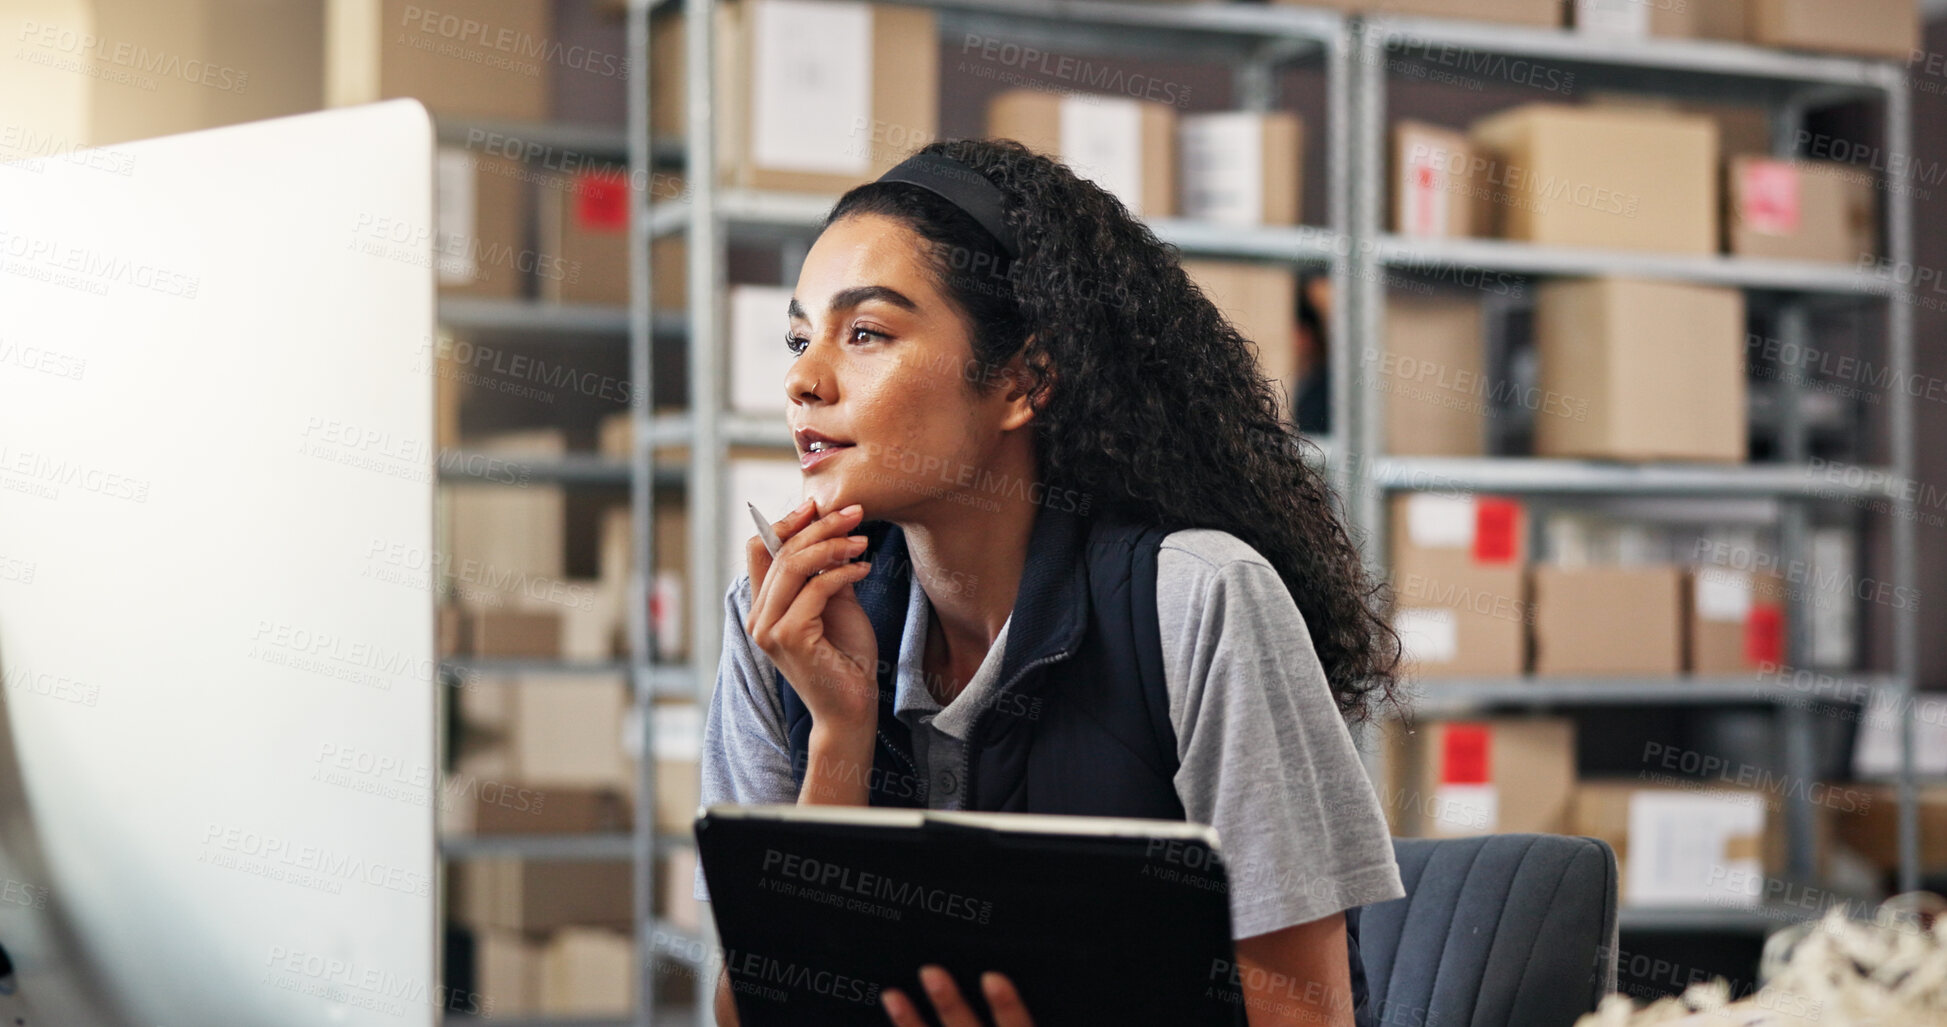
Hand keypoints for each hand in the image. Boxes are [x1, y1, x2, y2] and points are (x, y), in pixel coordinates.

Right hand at [745, 498, 878, 731]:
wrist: (852, 708)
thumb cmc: (845, 659)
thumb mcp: (836, 605)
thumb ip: (827, 574)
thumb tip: (834, 533)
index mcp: (764, 607)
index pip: (759, 549)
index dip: (785, 521)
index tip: (819, 505)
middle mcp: (758, 617)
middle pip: (780, 551)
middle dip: (820, 526)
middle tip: (856, 512)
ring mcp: (769, 629)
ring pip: (794, 566)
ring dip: (833, 545)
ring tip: (863, 540)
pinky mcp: (789, 638)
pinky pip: (816, 589)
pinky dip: (843, 572)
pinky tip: (865, 570)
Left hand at [882, 965, 1034, 1026]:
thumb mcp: (1023, 1023)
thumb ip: (1021, 1014)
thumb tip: (1012, 970)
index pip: (1019, 1026)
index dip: (1007, 1006)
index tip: (992, 978)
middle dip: (949, 1004)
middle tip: (930, 973)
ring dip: (910, 1023)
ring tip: (892, 997)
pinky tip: (889, 1007)